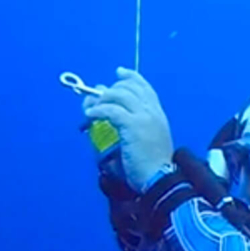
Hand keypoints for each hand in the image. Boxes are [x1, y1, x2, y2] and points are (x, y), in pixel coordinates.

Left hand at [83, 67, 173, 191]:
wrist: (159, 178)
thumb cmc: (152, 167)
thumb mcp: (148, 141)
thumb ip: (136, 126)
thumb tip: (114, 113)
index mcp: (159, 116)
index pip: (145, 88)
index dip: (131, 77)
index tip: (119, 72)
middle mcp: (153, 112)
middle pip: (129, 88)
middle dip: (110, 89)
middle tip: (96, 98)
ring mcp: (144, 117)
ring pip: (119, 95)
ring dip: (101, 99)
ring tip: (91, 110)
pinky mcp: (133, 125)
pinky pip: (110, 110)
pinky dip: (97, 111)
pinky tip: (90, 117)